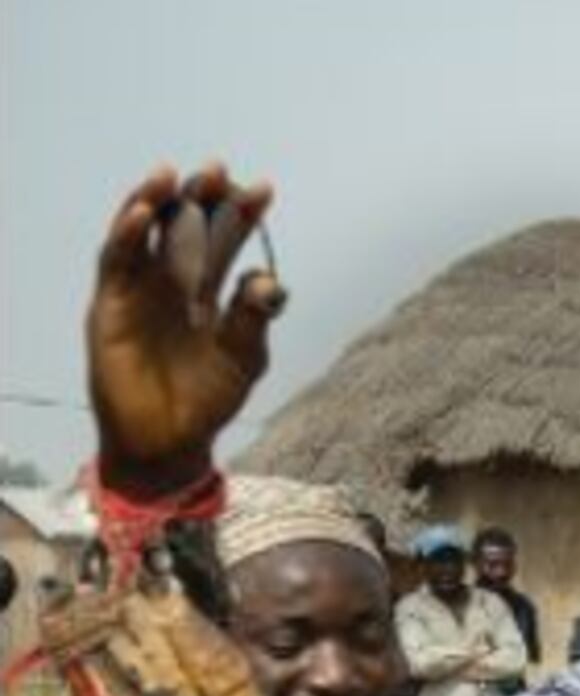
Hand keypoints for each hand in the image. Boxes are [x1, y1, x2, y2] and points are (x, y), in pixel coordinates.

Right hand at [86, 163, 285, 492]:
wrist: (171, 440)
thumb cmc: (209, 398)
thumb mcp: (244, 357)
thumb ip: (254, 319)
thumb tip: (267, 281)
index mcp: (209, 290)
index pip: (227, 241)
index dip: (242, 215)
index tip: (264, 189)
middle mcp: (172, 281)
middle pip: (184, 227)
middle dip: (201, 198)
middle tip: (219, 170)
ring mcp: (139, 290)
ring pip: (143, 234)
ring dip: (156, 201)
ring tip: (172, 175)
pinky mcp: (110, 305)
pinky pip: (116, 262)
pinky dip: (127, 234)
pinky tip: (144, 212)